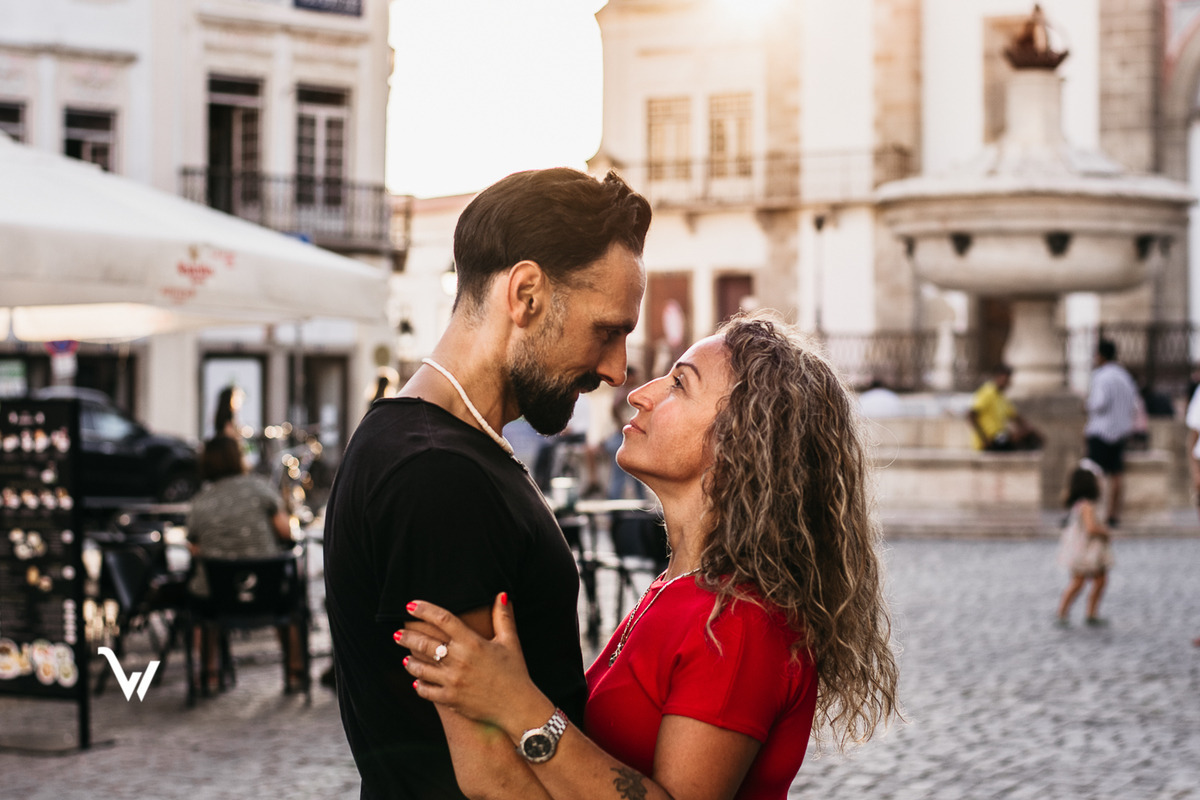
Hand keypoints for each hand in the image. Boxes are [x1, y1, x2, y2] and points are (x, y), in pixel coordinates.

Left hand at [396, 593, 549, 738]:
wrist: (517, 706)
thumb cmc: (515, 671)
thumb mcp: (510, 641)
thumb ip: (502, 617)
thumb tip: (501, 594)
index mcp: (473, 643)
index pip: (443, 619)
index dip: (424, 610)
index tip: (410, 605)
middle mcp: (459, 660)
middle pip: (424, 644)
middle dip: (407, 637)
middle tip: (398, 634)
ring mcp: (452, 681)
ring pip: (420, 669)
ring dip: (410, 662)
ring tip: (406, 657)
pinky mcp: (450, 699)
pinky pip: (426, 691)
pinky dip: (419, 684)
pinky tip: (416, 680)